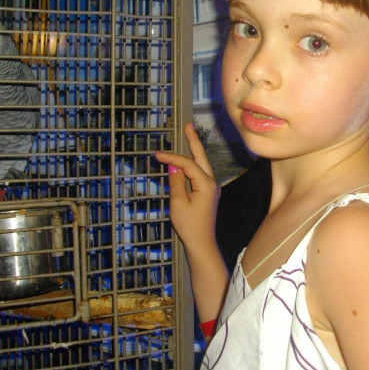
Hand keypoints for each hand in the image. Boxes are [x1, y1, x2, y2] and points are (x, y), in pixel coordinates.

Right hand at [156, 123, 220, 250]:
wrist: (202, 244)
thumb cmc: (189, 226)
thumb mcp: (178, 204)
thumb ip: (176, 182)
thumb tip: (173, 165)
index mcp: (206, 184)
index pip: (187, 164)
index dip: (172, 158)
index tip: (157, 155)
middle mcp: (212, 183)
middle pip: (201, 157)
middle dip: (193, 141)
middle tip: (188, 125)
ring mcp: (211, 188)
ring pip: (202, 164)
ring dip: (194, 150)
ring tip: (189, 135)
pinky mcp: (207, 194)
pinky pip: (200, 174)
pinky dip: (192, 164)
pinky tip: (187, 159)